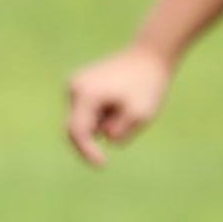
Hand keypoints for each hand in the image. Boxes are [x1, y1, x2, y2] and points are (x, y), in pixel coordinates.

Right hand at [64, 44, 176, 165]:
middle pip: (75, 128)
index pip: (79, 132)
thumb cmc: (147, 85)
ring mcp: (74, 84)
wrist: (148, 56)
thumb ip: (119, 132)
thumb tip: (103, 136)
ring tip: (124, 108)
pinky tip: (117, 102)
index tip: (102, 165)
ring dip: (100, 125)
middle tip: (111, 149)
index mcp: (86, 94)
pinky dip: (100, 116)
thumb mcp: (140, 115)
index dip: (87, 153)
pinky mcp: (79, 84)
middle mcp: (74, 87)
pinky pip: (85, 112)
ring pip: (82, 121)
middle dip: (91, 141)